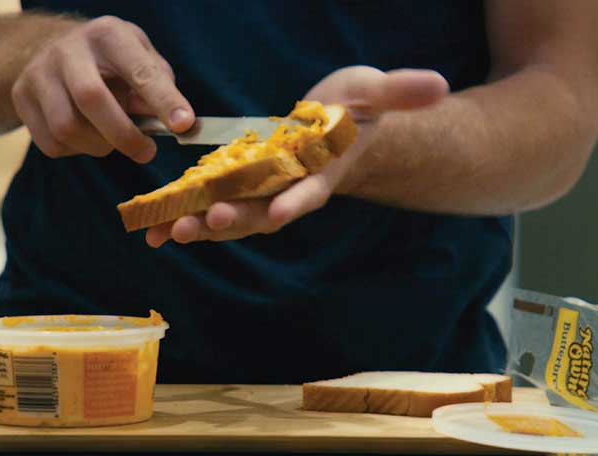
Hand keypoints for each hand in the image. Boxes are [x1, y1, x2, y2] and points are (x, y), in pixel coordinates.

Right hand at [11, 16, 193, 162]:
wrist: (53, 50)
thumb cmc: (112, 63)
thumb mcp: (141, 61)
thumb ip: (160, 88)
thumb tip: (176, 122)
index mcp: (109, 35)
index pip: (140, 70)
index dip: (164, 100)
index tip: (184, 125)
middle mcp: (69, 49)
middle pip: (91, 99)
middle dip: (124, 136)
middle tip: (147, 152)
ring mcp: (39, 72)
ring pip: (67, 128)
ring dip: (99, 146)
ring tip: (113, 140)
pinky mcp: (21, 97)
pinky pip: (52, 144)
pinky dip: (76, 151)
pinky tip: (86, 137)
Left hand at [145, 65, 447, 246]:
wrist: (334, 131)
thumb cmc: (355, 112)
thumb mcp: (375, 92)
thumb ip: (401, 91)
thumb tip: (441, 83)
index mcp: (322, 170)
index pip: (311, 190)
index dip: (296, 201)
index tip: (279, 214)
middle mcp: (290, 189)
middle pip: (262, 211)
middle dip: (235, 219)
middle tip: (203, 224)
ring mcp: (264, 191)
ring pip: (232, 215)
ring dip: (202, 225)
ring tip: (168, 232)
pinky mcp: (241, 186)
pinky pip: (212, 205)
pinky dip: (187, 216)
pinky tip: (156, 228)